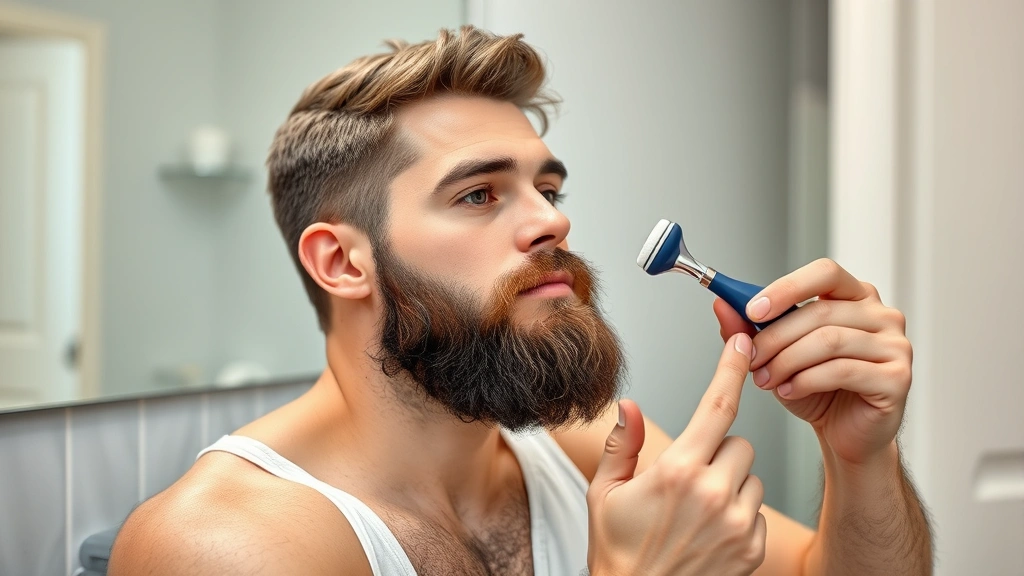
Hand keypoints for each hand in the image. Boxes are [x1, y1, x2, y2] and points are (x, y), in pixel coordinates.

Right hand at [586, 334, 765, 575]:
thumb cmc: (618, 553)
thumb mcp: (604, 494)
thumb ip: (622, 445)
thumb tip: (629, 406)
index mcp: (677, 472)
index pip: (716, 406)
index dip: (732, 369)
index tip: (743, 343)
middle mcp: (714, 494)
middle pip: (738, 442)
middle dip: (717, 449)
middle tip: (687, 477)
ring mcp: (739, 524)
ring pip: (751, 475)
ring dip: (730, 482)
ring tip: (696, 510)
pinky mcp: (753, 549)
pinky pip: (758, 510)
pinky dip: (740, 514)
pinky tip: (710, 532)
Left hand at [713, 258, 912, 464]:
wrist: (846, 434)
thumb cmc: (818, 389)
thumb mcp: (778, 354)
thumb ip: (752, 329)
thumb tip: (721, 304)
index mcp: (856, 296)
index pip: (824, 272)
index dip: (786, 288)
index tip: (752, 310)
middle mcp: (882, 314)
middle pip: (820, 312)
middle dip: (775, 337)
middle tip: (749, 358)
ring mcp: (895, 345)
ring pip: (828, 341)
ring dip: (786, 361)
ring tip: (764, 379)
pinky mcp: (898, 377)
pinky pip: (843, 370)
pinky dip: (806, 380)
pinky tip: (788, 390)